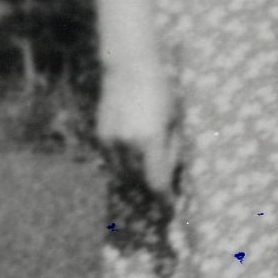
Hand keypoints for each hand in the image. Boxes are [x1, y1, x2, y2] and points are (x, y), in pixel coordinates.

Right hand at [98, 60, 179, 202]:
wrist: (131, 66)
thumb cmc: (164, 90)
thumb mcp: (177, 120)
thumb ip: (172, 150)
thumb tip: (168, 175)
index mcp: (151, 140)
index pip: (157, 182)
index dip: (163, 200)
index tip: (169, 211)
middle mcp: (127, 144)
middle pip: (139, 180)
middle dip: (152, 186)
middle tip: (164, 189)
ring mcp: (110, 140)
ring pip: (123, 173)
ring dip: (137, 177)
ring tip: (150, 172)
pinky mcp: (100, 136)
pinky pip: (112, 161)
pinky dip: (124, 165)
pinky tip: (134, 157)